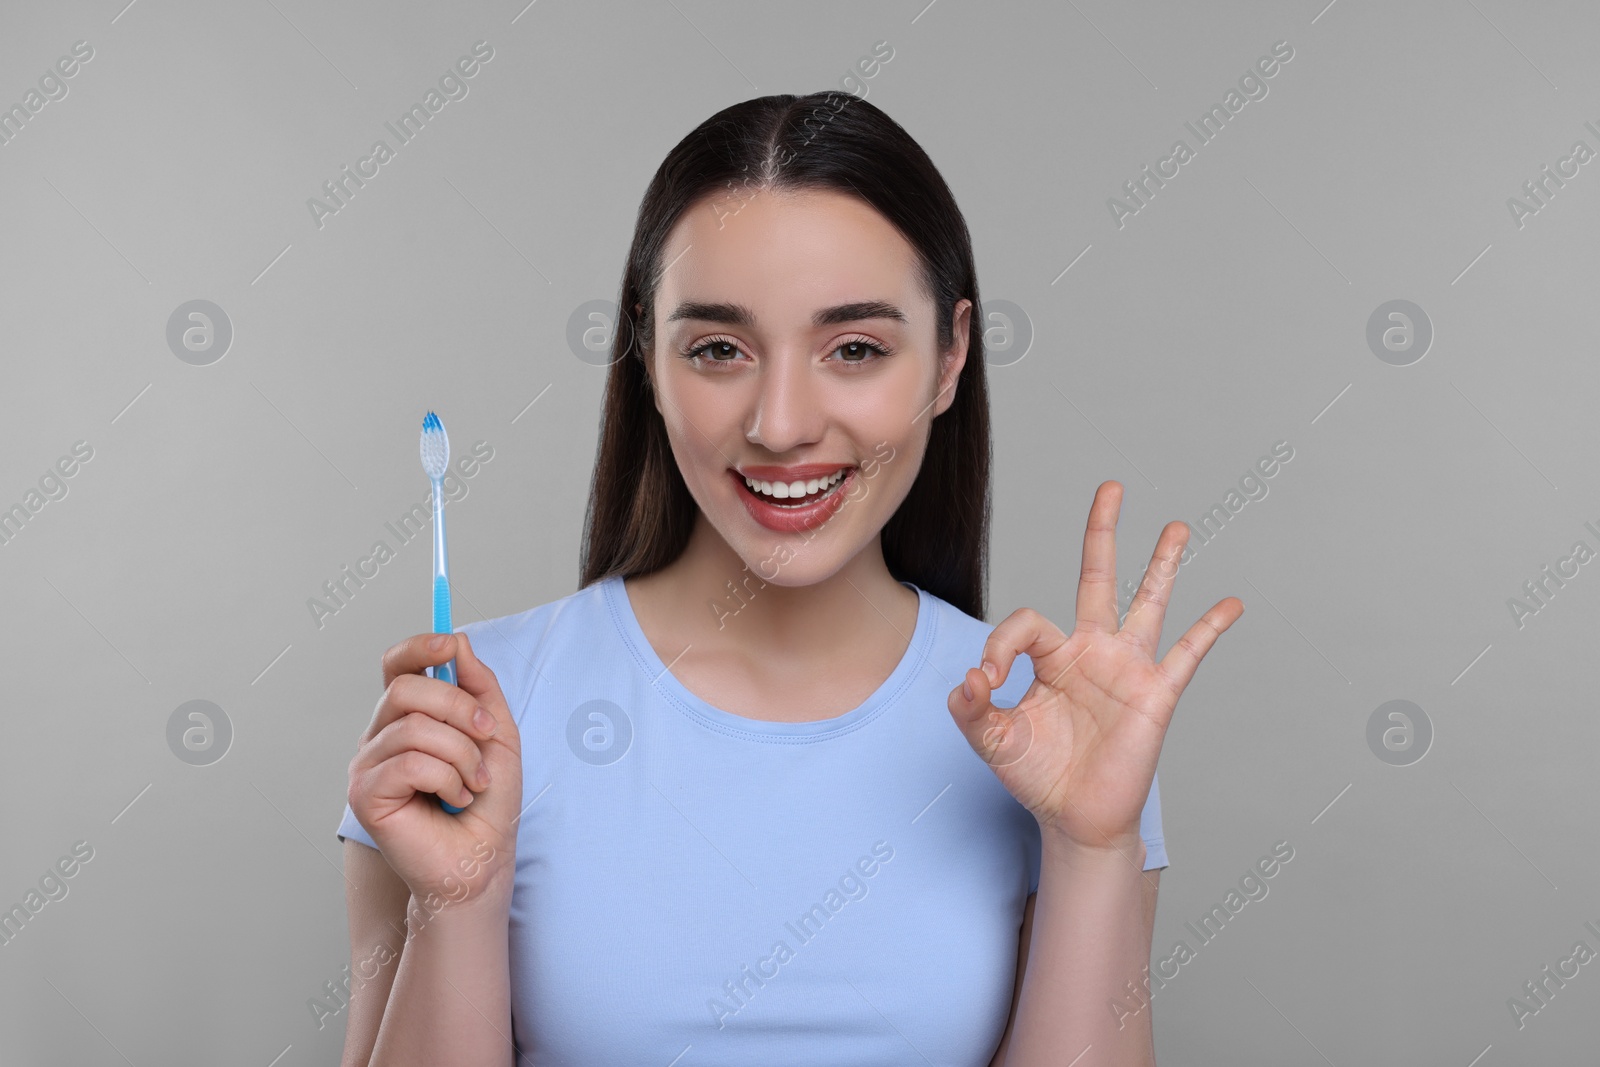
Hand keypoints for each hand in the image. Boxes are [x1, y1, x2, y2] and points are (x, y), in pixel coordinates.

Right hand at [347, 631, 522, 903]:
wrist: (482, 859)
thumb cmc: (487, 803)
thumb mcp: (497, 735)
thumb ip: (480, 687)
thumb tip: (458, 641)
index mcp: (408, 717)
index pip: (396, 665)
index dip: (418, 646)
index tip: (449, 645)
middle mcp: (380, 736)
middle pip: (405, 688)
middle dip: (459, 707)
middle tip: (487, 737)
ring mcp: (367, 765)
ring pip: (414, 727)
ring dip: (461, 754)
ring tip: (473, 782)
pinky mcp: (363, 794)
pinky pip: (409, 762)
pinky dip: (446, 779)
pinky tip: (453, 800)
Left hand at [946, 481, 1241, 852]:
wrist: (1077, 820)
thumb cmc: (1038, 776)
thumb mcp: (991, 741)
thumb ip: (970, 709)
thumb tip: (968, 679)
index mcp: (1051, 657)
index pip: (1027, 622)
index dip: (1000, 645)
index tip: (985, 682)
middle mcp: (1092, 651)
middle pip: (1097, 578)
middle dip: (1102, 532)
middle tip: (1111, 488)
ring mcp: (1127, 669)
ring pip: (1147, 603)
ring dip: (1162, 564)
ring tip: (1176, 526)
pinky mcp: (1156, 694)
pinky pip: (1188, 654)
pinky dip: (1210, 628)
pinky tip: (1230, 603)